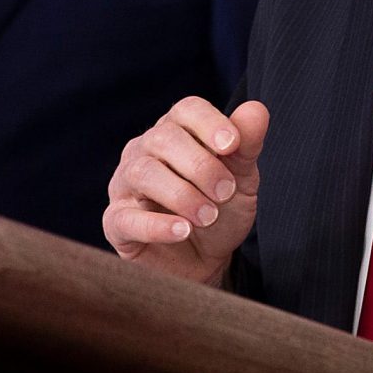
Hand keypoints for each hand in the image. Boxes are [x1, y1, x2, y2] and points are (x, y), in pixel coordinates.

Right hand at [103, 96, 268, 285]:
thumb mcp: (242, 179)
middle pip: (163, 139)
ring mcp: (125, 185)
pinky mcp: (116, 222)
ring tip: (208, 216)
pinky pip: (127, 218)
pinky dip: (157, 225)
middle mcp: (144, 151)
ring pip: (143, 173)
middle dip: (200, 165)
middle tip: (226, 192)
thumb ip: (247, 146)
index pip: (186, 110)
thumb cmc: (220, 211)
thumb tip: (256, 110)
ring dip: (182, 194)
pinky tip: (183, 231)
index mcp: (175, 131)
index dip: (209, 123)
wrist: (207, 262)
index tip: (233, 145)